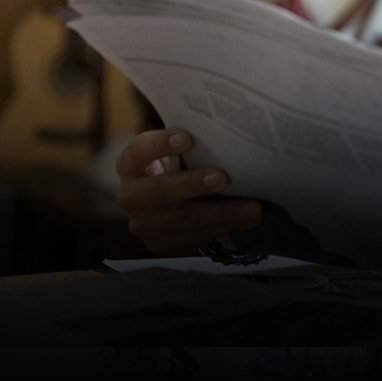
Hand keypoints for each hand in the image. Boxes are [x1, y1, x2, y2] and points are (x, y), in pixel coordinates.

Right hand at [115, 128, 263, 255]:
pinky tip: (245, 220)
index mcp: (129, 165)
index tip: (188, 138)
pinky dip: (224, 227)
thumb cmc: (179, 168)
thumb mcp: (177, 153)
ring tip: (251, 207)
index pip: (139, 152)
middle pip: (160, 191)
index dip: (161, 145)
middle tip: (224, 178)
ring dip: (222, 213)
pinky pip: (196, 238)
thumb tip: (225, 135)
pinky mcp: (161, 245)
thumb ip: (190, 144)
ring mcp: (144, 225)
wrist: (172, 203)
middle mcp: (130, 196)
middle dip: (194, 184)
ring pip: (184, 220)